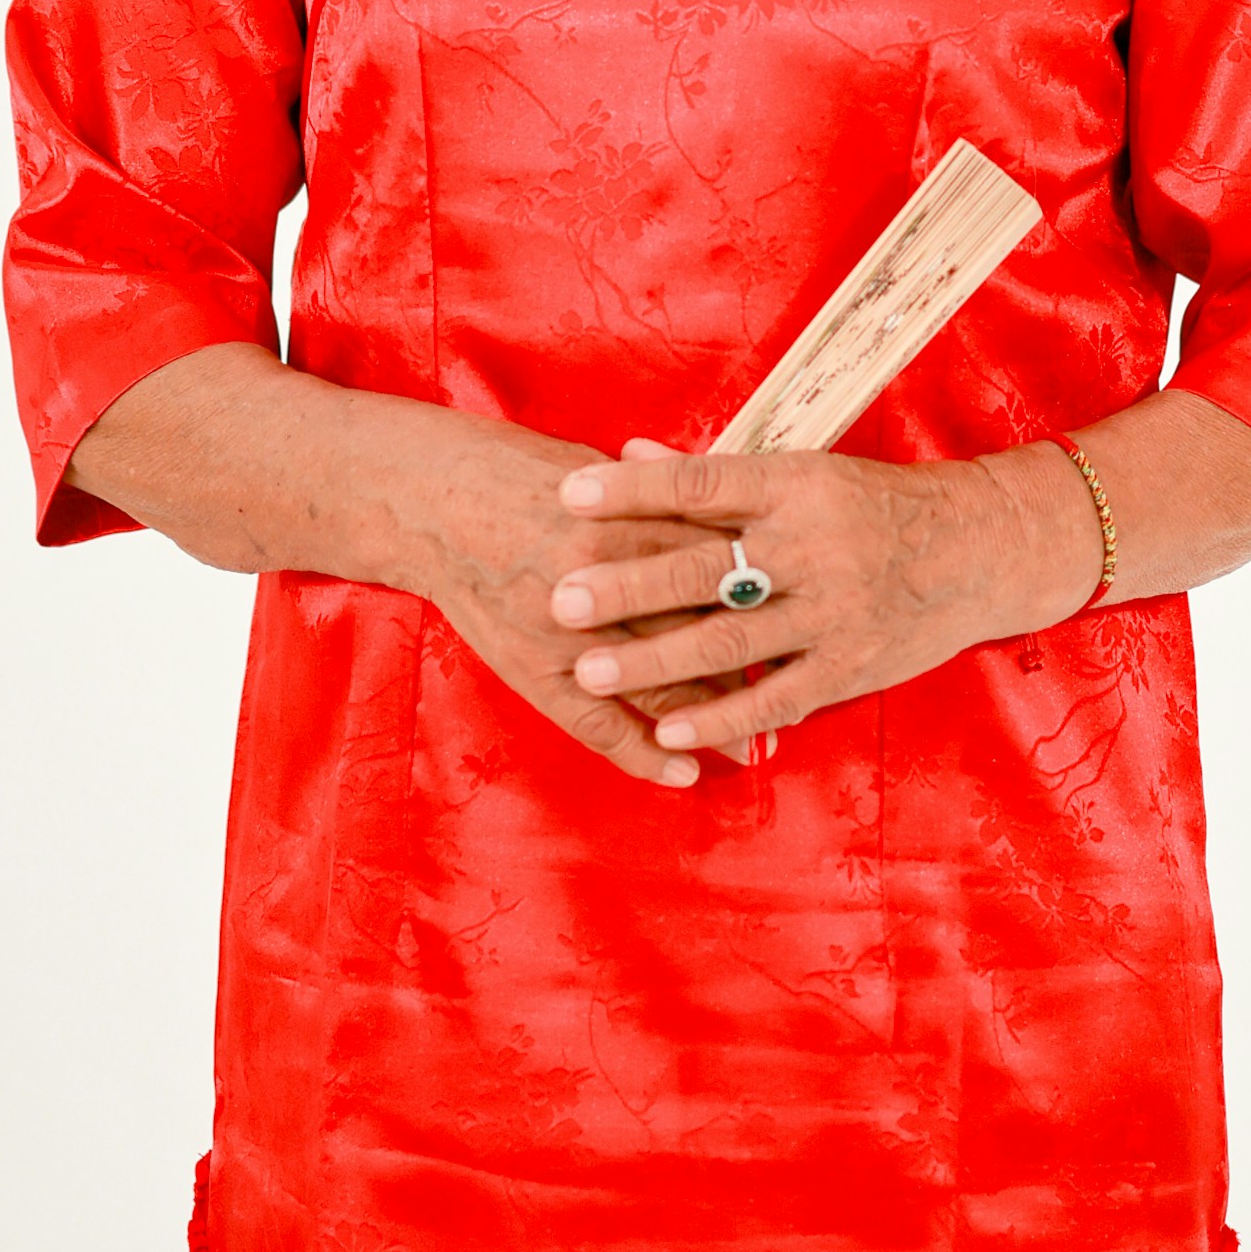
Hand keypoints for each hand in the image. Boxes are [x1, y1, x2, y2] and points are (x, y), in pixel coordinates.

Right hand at [65, 350, 749, 791]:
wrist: (427, 497)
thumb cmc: (518, 476)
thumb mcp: (598, 476)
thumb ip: (662, 502)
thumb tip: (732, 519)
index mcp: (624, 518)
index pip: (717, 562)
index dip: (770, 592)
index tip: (822, 612)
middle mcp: (603, 576)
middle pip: (701, 627)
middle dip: (760, 660)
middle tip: (816, 687)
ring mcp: (567, 628)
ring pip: (658, 680)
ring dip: (714, 714)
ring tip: (768, 740)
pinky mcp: (534, 665)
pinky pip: (597, 722)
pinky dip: (643, 751)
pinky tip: (683, 775)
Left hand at [546, 441, 1103, 759]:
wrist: (978, 548)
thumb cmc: (872, 504)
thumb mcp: (803, 473)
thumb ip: (714, 475)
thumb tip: (625, 449)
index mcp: (796, 485)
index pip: (703, 483)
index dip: (635, 490)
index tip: (570, 494)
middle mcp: (812, 545)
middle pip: (706, 566)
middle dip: (628, 585)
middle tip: (561, 597)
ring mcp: (833, 611)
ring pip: (729, 639)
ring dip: (654, 659)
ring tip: (590, 671)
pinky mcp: (850, 666)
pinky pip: (775, 697)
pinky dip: (721, 715)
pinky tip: (668, 727)